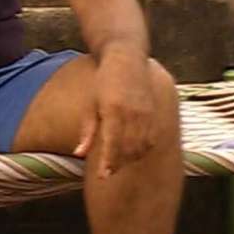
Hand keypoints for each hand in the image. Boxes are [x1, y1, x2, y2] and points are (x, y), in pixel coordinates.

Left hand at [73, 50, 155, 178]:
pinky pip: (151, 139)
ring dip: (130, 158)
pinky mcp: (154, 113)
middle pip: (128, 149)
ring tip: (118, 162)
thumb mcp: (90, 103)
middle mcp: (132, 114)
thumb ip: (87, 131)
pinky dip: (142, 149)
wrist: (127, 58)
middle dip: (118, 164)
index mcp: (113, 110)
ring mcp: (146, 113)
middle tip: (108, 171)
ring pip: (141, 147)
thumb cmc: (104, 81)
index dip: (108, 163)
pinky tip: (133, 151)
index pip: (112, 144)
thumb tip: (79, 154)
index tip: (103, 176)